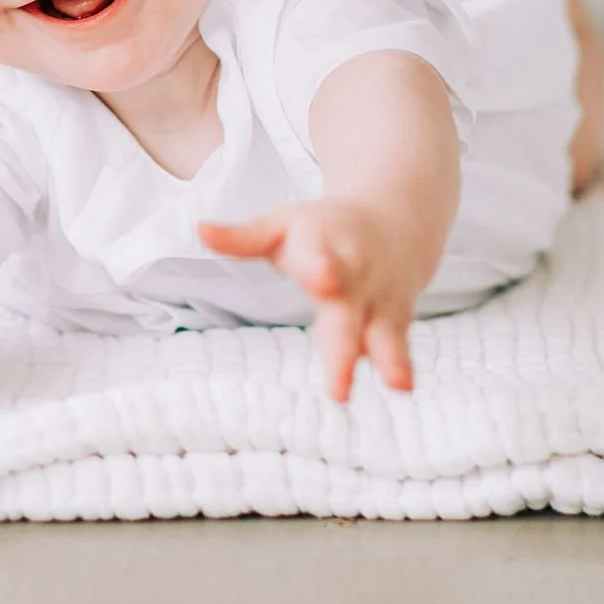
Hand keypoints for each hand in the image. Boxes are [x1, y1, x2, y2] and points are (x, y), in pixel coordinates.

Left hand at [198, 199, 417, 401]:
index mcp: (324, 246)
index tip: (325, 282)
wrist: (393, 218)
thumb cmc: (324, 227)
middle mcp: (356, 274)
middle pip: (349, 311)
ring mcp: (380, 298)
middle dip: (346, 342)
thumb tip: (201, 230)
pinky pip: (399, 341)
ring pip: (383, 331)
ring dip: (389, 357)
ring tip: (397, 384)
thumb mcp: (283, 224)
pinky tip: (402, 385)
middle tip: (340, 381)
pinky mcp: (398, 316)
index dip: (321, 270)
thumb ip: (245, 237)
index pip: (320, 259)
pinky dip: (401, 362)